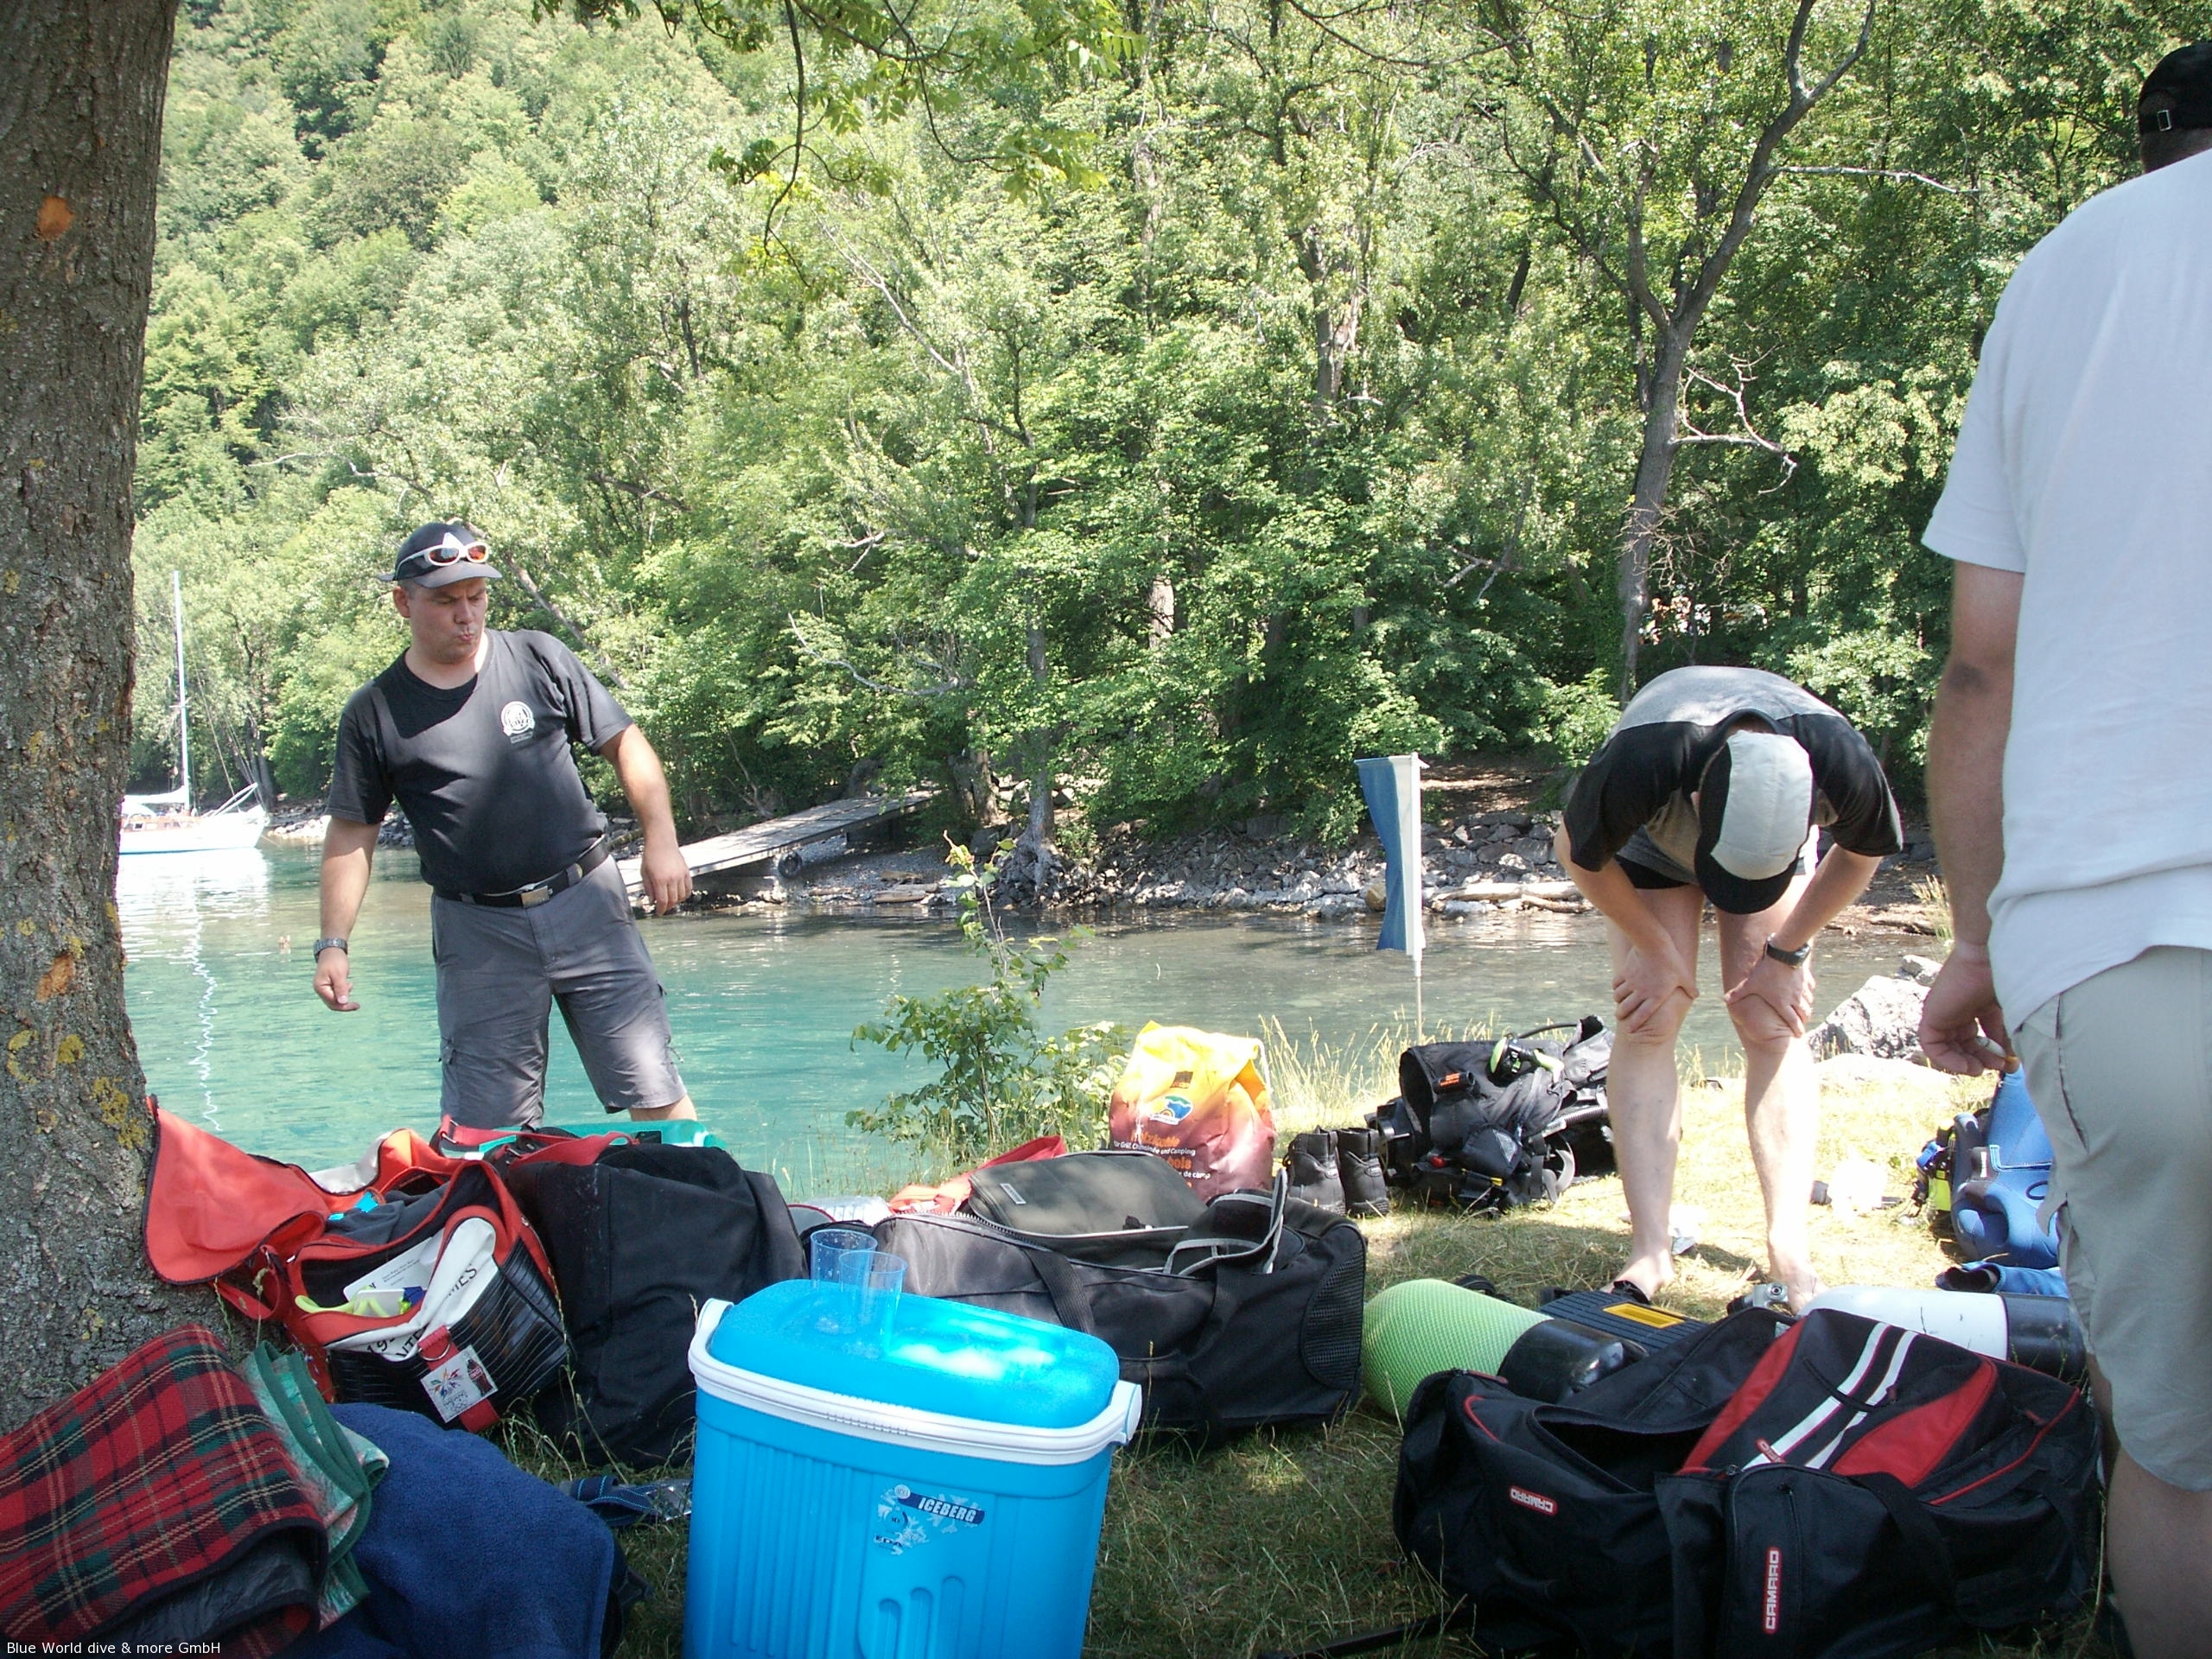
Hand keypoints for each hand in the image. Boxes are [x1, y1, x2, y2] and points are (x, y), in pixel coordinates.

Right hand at [314, 946, 357, 1011]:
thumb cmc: (335, 960)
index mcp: (320, 988)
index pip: (333, 1003)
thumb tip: (343, 1003)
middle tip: (356, 1005)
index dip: (344, 1006)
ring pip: (335, 998)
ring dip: (344, 995)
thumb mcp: (340, 975)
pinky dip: (343, 991)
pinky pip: (336, 993)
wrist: (332, 949)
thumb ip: (341, 989)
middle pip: (333, 1003)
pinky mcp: (328, 984)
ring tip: (350, 984)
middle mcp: (320, 989)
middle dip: (344, 1004)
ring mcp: (323, 987)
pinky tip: (348, 983)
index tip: (356, 1006)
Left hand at [639, 838, 691, 914]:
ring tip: (670, 901)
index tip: (659, 913)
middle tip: (663, 908)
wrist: (661, 841)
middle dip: (667, 907)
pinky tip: (679, 895)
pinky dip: (684, 894)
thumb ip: (648, 888)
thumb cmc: (651, 855)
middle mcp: (672, 879)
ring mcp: (681, 875)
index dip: (661, 909)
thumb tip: (652, 901)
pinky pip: (688, 888)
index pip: (663, 901)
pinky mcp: (686, 872)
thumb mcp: (644, 873)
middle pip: (673, 900)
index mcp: (659, 880)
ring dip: (676, 901)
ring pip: (681, 896)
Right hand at [1613, 937, 1694, 1033]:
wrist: (1653, 944)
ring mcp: (1631, 982)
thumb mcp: (1684, 975)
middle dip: (1621, 1014)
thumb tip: (1696, 995)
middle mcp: (1641, 992)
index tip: (1630, 1030)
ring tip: (1620, 1002)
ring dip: (1618, 1001)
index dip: (1636, 1024)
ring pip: (1619, 996)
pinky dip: (1616, 987)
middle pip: (1626, 1008)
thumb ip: (1689, 987)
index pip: (1643, 1015)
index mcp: (1656, 996)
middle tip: (1620, 1016)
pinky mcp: (1625, 972)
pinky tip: (1617, 987)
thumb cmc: (1671, 961)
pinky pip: (1616, 983)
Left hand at [1725, 952, 1816, 1037]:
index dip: (1797, 1029)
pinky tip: (1806, 992)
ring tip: (1804, 1011)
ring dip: (1806, 1008)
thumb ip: (1738, 993)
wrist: (1783, 954)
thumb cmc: (1766, 971)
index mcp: (1783, 1003)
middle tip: (1801, 1026)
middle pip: (1803, 1014)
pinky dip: (1808, 993)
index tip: (1799, 1035)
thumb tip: (1724, 999)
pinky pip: (1810, 989)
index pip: (1793, 1021)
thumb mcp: (1750, 983)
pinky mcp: (1806, 979)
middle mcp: (1795, 999)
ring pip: (1808, 1002)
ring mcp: (1802, 989)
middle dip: (1803, 1021)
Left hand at [1918, 946, 2008, 1073]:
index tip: (2009, 1062)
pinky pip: (1931, 1045)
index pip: (1978, 1037)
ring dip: (1964, 1063)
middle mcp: (1956, 1010)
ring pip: (1947, 1047)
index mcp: (1974, 1006)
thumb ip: (2005, 1035)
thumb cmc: (2005, 977)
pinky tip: (1967, 1065)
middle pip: (1963, 1044)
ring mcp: (1942, 1012)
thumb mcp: (2007, 1012)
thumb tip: (2010, 1060)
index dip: (1992, 1053)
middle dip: (1981, 1060)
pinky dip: (1947, 1059)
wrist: (1990, 957)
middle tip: (1998, 1068)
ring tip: (1981, 1070)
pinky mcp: (1931, 1015)